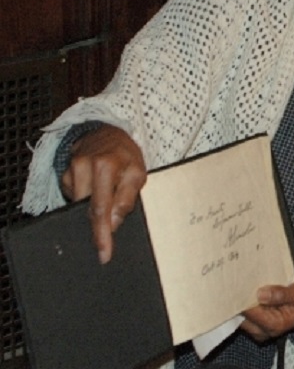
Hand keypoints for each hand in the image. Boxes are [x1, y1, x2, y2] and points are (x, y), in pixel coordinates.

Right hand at [61, 124, 146, 263]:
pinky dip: (86, 201)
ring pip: (79, 206)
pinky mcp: (63, 175)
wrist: (104, 132)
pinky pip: (74, 198)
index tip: (103, 253)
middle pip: (86, 210)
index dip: (102, 234)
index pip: (101, 208)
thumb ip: (127, 197)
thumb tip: (115, 222)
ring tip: (108, 195)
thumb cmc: (125, 154)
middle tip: (107, 239)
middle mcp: (83, 167)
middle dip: (98, 227)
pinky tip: (95, 190)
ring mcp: (70, 171)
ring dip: (93, 210)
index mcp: (105, 166)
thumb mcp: (138, 172)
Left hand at [241, 280, 293, 341]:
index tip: (239, 283)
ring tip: (244, 284)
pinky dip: (244, 303)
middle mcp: (263, 331)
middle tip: (240, 280)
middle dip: (240, 299)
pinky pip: (243, 315)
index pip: (249, 312)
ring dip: (241, 301)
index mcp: (274, 324)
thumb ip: (282, 295)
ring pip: (240, 315)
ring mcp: (258, 330)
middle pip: (242, 315)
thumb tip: (261, 294)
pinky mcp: (255, 326)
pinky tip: (248, 291)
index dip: (242, 298)